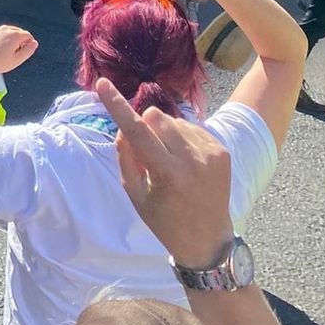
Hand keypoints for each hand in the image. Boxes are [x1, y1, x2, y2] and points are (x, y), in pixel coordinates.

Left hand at [0, 25, 37, 74]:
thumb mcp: (18, 60)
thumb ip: (28, 50)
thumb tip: (34, 43)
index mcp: (15, 35)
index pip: (28, 35)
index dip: (29, 43)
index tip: (25, 50)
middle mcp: (5, 29)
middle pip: (18, 32)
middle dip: (20, 40)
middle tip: (17, 52)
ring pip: (8, 31)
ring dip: (11, 39)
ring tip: (7, 52)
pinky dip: (1, 38)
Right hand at [95, 77, 233, 268]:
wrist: (209, 240)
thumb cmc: (165, 220)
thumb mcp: (136, 195)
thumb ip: (126, 157)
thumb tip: (123, 127)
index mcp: (168, 174)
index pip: (138, 131)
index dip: (118, 106)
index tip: (102, 84)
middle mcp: (192, 160)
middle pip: (156, 117)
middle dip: (146, 126)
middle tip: (148, 152)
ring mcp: (211, 154)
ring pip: (174, 120)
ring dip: (165, 133)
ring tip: (170, 160)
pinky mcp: (222, 151)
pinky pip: (192, 128)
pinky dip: (182, 139)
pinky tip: (186, 162)